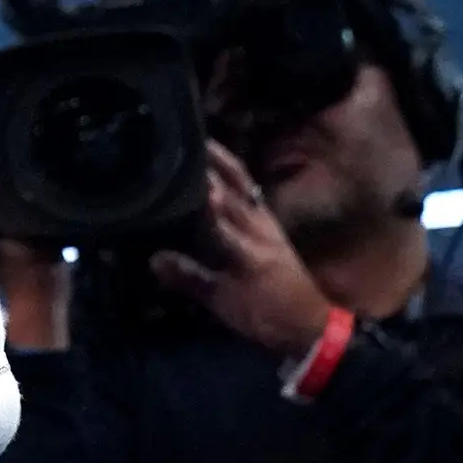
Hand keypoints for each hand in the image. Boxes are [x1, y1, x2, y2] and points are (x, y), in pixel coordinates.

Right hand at [148, 142, 335, 355]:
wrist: (308, 324)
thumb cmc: (266, 315)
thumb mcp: (226, 303)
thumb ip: (191, 279)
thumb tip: (154, 258)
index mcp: (245, 246)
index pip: (217, 210)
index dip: (197, 188)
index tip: (173, 166)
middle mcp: (257, 227)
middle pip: (232, 186)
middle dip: (208, 163)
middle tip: (180, 138)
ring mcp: (267, 223)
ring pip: (244, 184)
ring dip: (224, 162)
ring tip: (201, 141)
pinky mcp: (272, 227)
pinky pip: (252, 193)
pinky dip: (236, 176)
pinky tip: (224, 168)